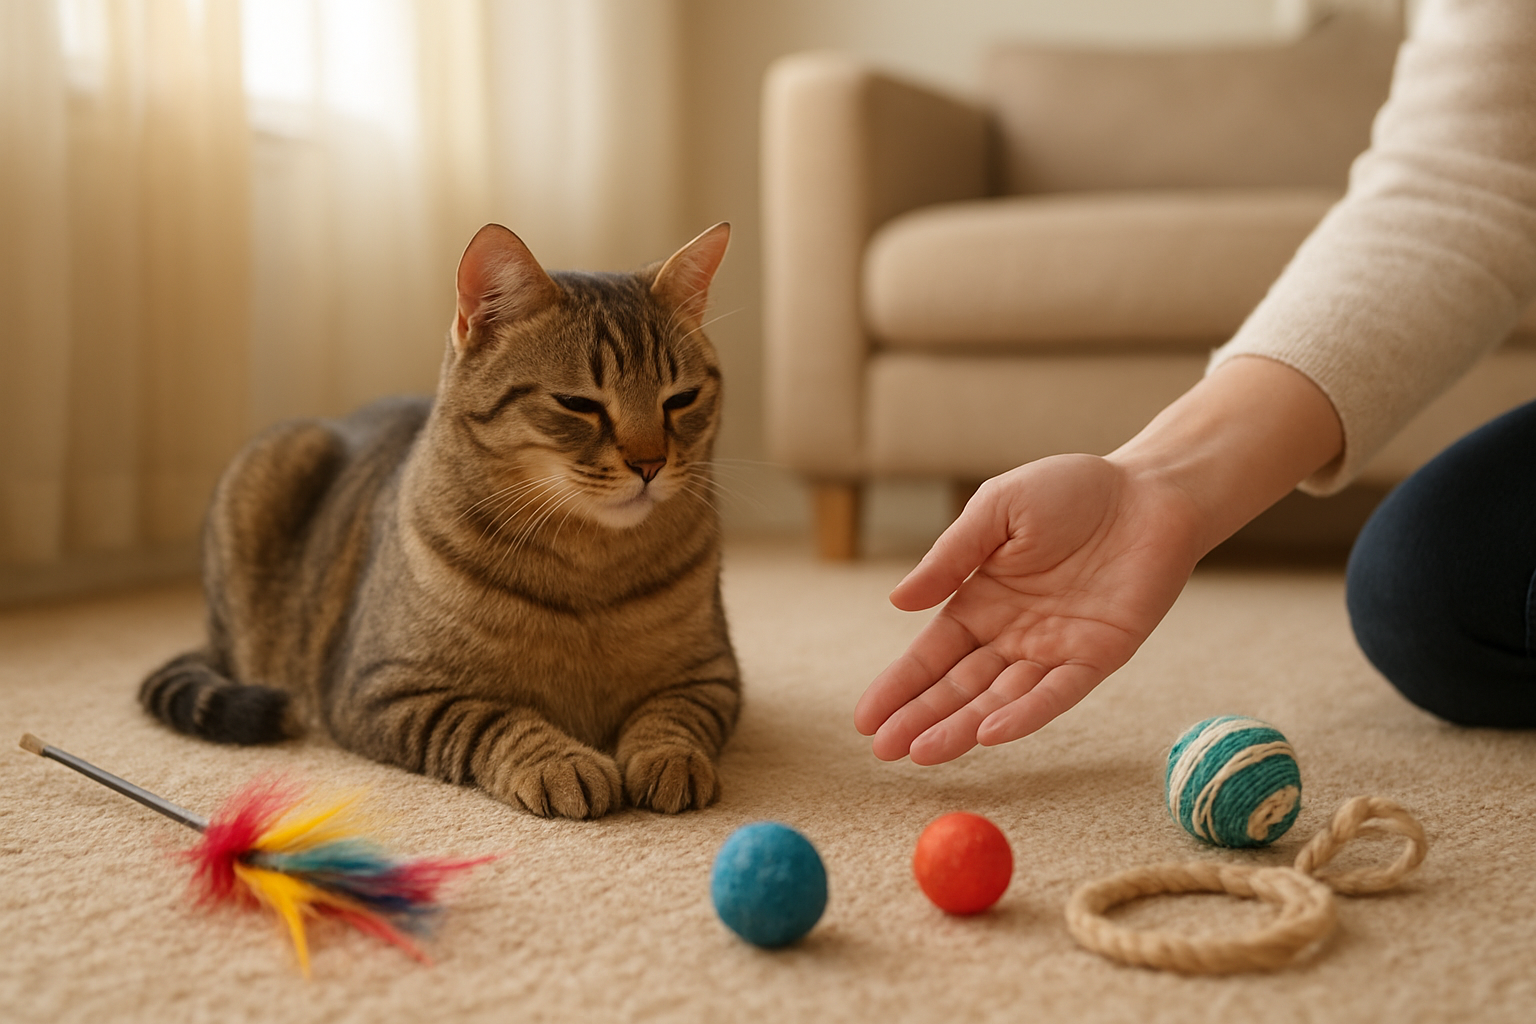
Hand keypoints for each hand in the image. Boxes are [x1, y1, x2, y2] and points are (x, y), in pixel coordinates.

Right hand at [854, 453, 1205, 763]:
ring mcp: (1053, 650)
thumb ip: (951, 556)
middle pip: (957, 686)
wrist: (1150, 490)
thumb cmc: (1070, 490)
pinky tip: (989, 733)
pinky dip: (1024, 713)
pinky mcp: (1097, 656)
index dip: (898, 686)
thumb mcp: (997, 509)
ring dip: (961, 727)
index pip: (930, 654)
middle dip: (919, 718)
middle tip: (883, 750)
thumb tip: (897, 601)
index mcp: (980, 600)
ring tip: (921, 752)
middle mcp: (1011, 634)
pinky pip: (1056, 692)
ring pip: (999, 699)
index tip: (864, 719)